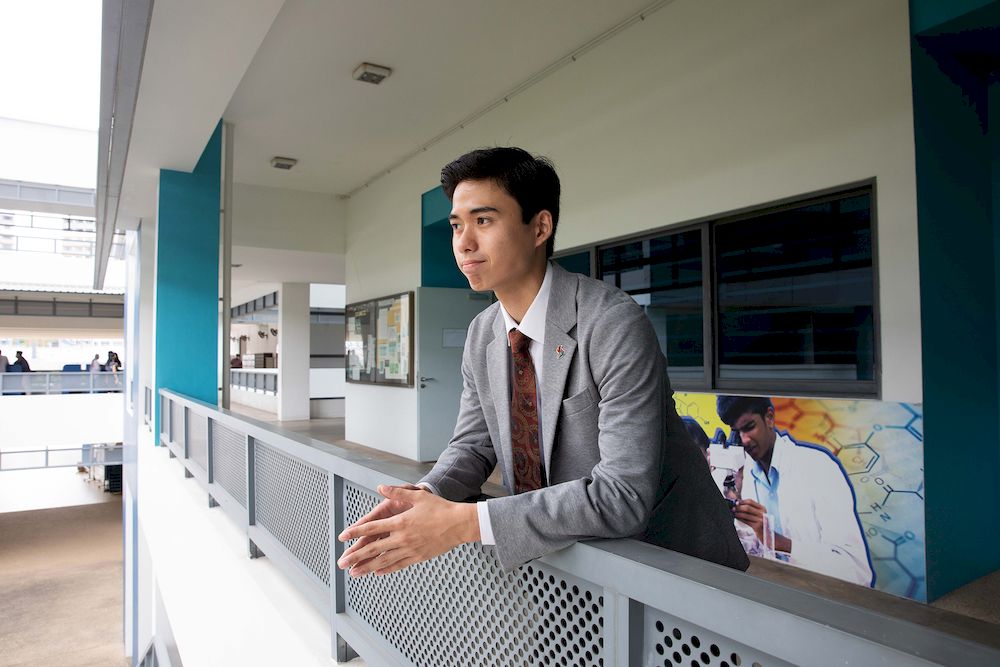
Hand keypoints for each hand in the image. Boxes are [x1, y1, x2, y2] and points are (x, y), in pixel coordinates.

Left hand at [336, 484, 479, 576]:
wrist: (460, 524)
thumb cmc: (440, 508)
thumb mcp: (418, 496)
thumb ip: (397, 492)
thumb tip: (380, 488)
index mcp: (400, 522)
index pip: (372, 528)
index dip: (355, 532)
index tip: (342, 536)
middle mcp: (402, 538)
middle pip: (374, 548)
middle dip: (355, 556)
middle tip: (341, 562)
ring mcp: (410, 550)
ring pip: (384, 561)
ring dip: (367, 567)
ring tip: (354, 572)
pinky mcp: (418, 557)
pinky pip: (398, 565)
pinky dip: (386, 569)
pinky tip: (377, 572)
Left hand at [733, 498, 766, 542]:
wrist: (767, 534)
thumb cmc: (760, 523)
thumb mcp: (758, 514)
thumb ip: (750, 508)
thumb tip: (737, 503)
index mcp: (762, 508)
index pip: (750, 501)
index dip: (741, 501)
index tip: (735, 502)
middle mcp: (762, 513)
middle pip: (747, 507)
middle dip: (738, 507)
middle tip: (732, 508)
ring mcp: (760, 520)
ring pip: (745, 514)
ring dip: (737, 513)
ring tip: (733, 513)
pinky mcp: (757, 526)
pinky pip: (745, 521)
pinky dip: (739, 518)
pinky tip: (736, 517)